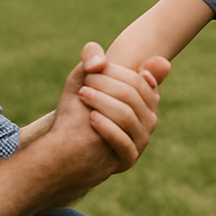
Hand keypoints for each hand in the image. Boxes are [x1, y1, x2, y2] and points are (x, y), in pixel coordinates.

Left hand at [77, 45, 170, 170]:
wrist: (66, 146)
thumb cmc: (77, 107)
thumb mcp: (83, 78)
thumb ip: (94, 56)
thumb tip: (107, 58)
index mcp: (147, 100)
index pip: (139, 80)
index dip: (116, 72)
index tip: (94, 69)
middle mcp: (149, 121)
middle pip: (132, 96)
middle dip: (106, 86)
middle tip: (84, 83)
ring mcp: (141, 141)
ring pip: (127, 117)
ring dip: (103, 102)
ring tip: (83, 95)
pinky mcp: (129, 159)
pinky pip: (123, 142)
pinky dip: (107, 128)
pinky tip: (91, 118)